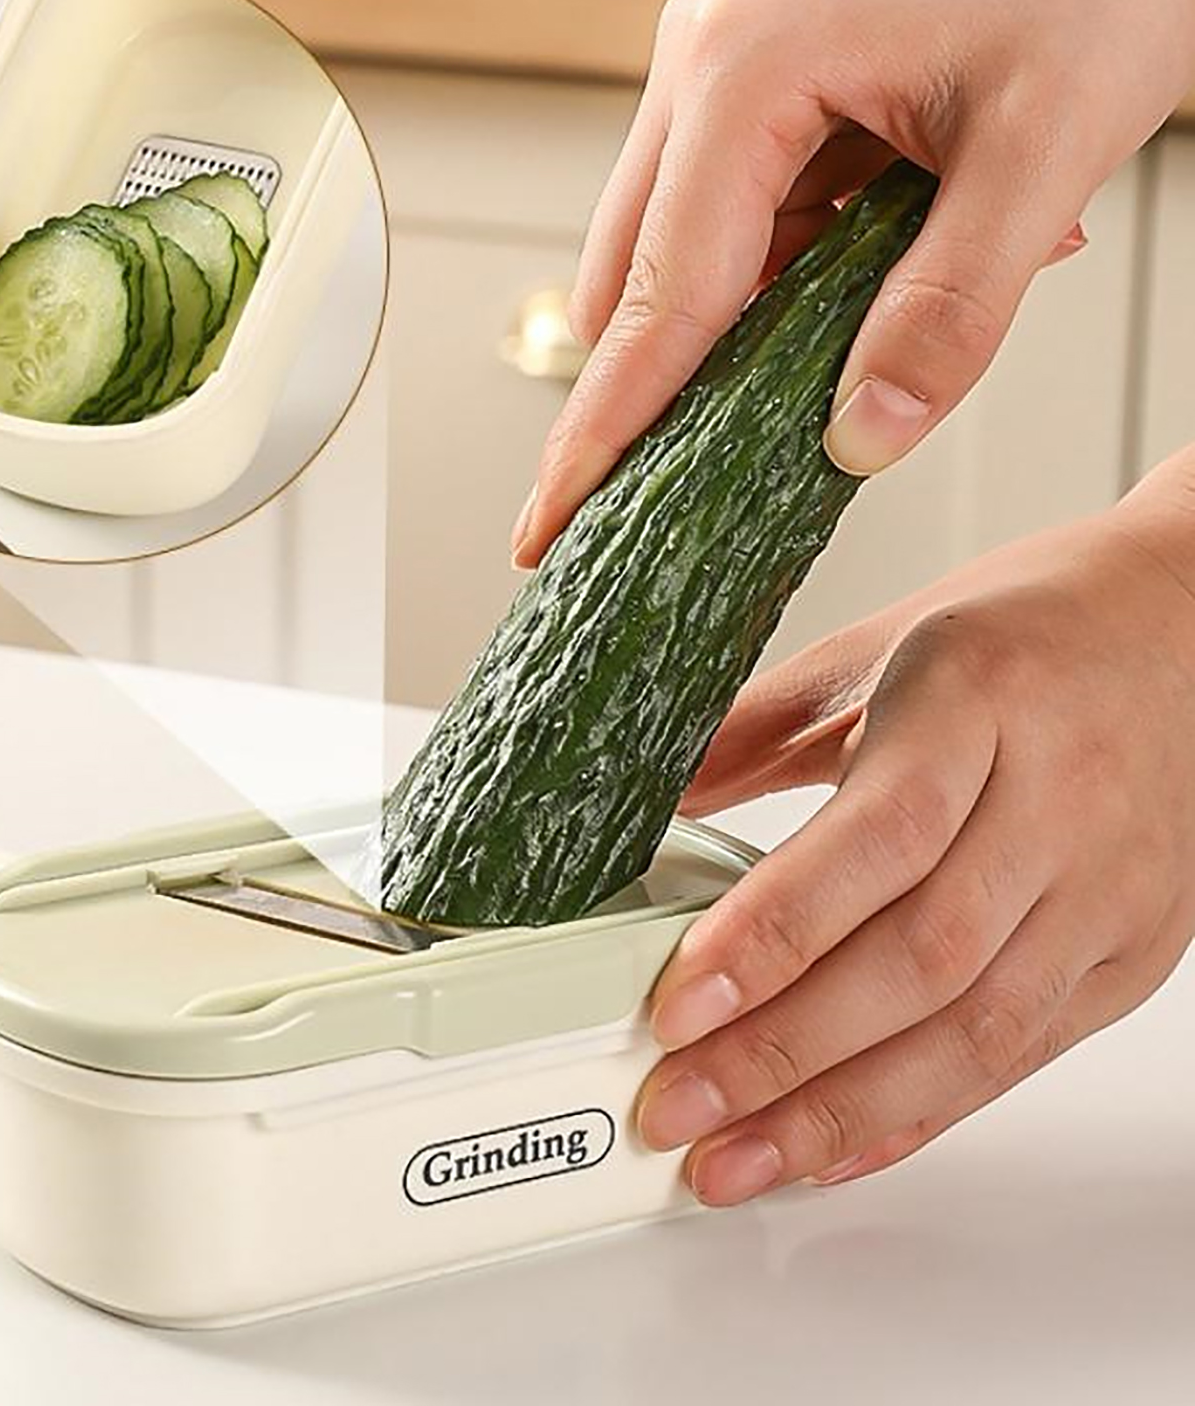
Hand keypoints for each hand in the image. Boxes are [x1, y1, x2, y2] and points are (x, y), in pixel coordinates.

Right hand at [513, 0, 1194, 567]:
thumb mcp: (1046, 147)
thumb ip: (949, 311)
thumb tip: (862, 443)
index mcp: (743, 71)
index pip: (654, 298)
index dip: (603, 430)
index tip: (549, 522)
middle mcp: (706, 67)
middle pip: (634, 283)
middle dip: (645, 397)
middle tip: (647, 505)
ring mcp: (727, 73)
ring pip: (686, 258)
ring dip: (744, 336)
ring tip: (851, 346)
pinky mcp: (768, 86)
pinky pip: (745, 223)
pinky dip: (792, 285)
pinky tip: (880, 280)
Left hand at [636, 449, 1194, 1204]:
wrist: (1194, 626)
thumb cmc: (1028, 626)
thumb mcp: (881, 642)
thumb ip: (760, 726)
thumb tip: (646, 803)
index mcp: (980, 697)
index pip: (880, 837)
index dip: (776, 931)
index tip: (679, 1001)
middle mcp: (1060, 798)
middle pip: (923, 956)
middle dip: (785, 1052)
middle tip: (676, 1103)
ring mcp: (1110, 887)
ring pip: (977, 1030)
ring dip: (842, 1112)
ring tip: (734, 1160)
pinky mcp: (1133, 950)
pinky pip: (1025, 1052)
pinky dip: (924, 1113)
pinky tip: (835, 1147)